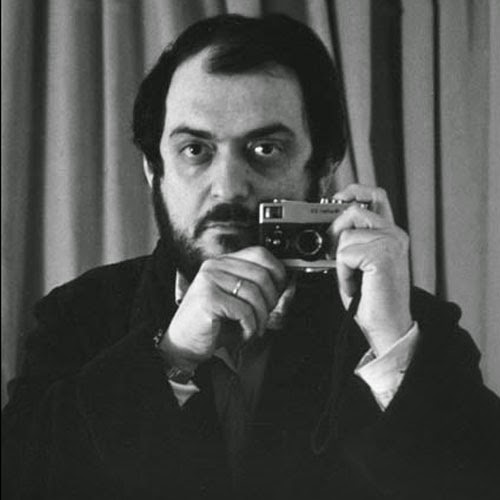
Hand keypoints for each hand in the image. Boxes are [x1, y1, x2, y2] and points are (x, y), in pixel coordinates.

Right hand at [159, 246, 286, 368]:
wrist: (183, 344)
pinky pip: (244, 311)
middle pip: (261, 275)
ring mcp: (209, 280)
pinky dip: (250, 327)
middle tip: (264, 317)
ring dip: (260, 318)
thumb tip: (287, 285)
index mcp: (222, 262)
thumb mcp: (237, 300)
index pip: (259, 253)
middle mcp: (214, 267)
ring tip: (254, 328)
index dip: (277, 272)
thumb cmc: (213, 323)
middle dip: (271, 301)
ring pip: (254, 294)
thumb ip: (256, 288)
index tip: (280, 291)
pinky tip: (242, 334)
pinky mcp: (208, 298)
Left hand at [330, 184, 412, 355]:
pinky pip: (345, 254)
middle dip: (336, 231)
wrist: (388, 327)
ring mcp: (391, 243)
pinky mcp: (382, 255)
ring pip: (345, 235)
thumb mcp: (360, 263)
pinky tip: (356, 284)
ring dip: (340, 261)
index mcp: (391, 233)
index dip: (354, 190)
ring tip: (353, 278)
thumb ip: (353, 240)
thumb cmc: (373, 298)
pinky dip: (342, 272)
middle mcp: (395, 234)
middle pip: (353, 210)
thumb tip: (330, 225)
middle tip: (338, 258)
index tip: (337, 198)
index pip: (375, 195)